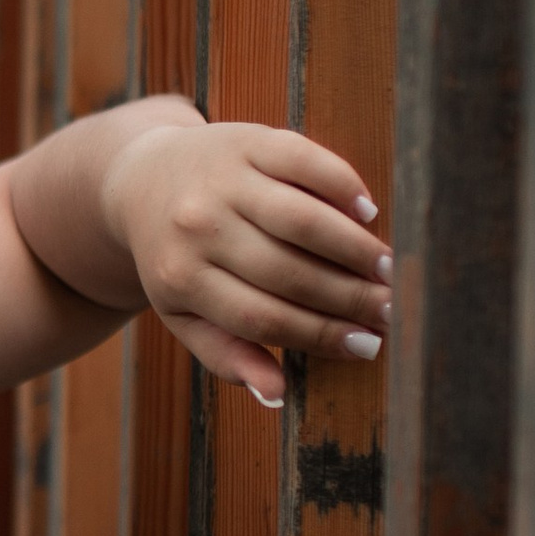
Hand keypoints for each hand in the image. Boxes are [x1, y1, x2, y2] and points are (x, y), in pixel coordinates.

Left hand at [100, 122, 388, 402]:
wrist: (144, 180)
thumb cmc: (178, 259)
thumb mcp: (184, 312)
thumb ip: (226, 355)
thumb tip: (276, 396)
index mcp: (179, 278)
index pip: (262, 317)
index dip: (321, 335)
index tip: (369, 347)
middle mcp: (196, 227)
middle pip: (287, 272)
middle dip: (348, 298)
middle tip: (391, 311)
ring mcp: (221, 180)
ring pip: (301, 221)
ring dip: (353, 249)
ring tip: (388, 270)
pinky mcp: (246, 140)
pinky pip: (305, 163)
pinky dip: (343, 187)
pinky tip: (368, 213)